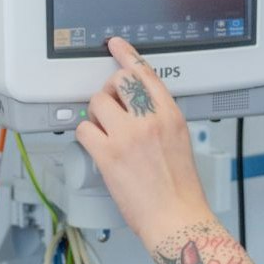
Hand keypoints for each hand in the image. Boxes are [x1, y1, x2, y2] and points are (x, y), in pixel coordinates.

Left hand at [75, 37, 213, 248]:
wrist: (176, 218)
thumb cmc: (180, 189)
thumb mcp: (180, 143)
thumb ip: (160, 121)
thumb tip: (137, 111)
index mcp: (171, 116)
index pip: (146, 74)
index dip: (127, 55)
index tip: (116, 45)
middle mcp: (150, 120)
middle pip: (117, 82)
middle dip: (108, 90)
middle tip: (109, 105)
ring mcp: (127, 135)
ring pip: (96, 103)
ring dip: (95, 116)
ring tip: (105, 133)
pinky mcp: (107, 153)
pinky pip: (83, 129)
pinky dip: (86, 136)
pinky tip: (97, 148)